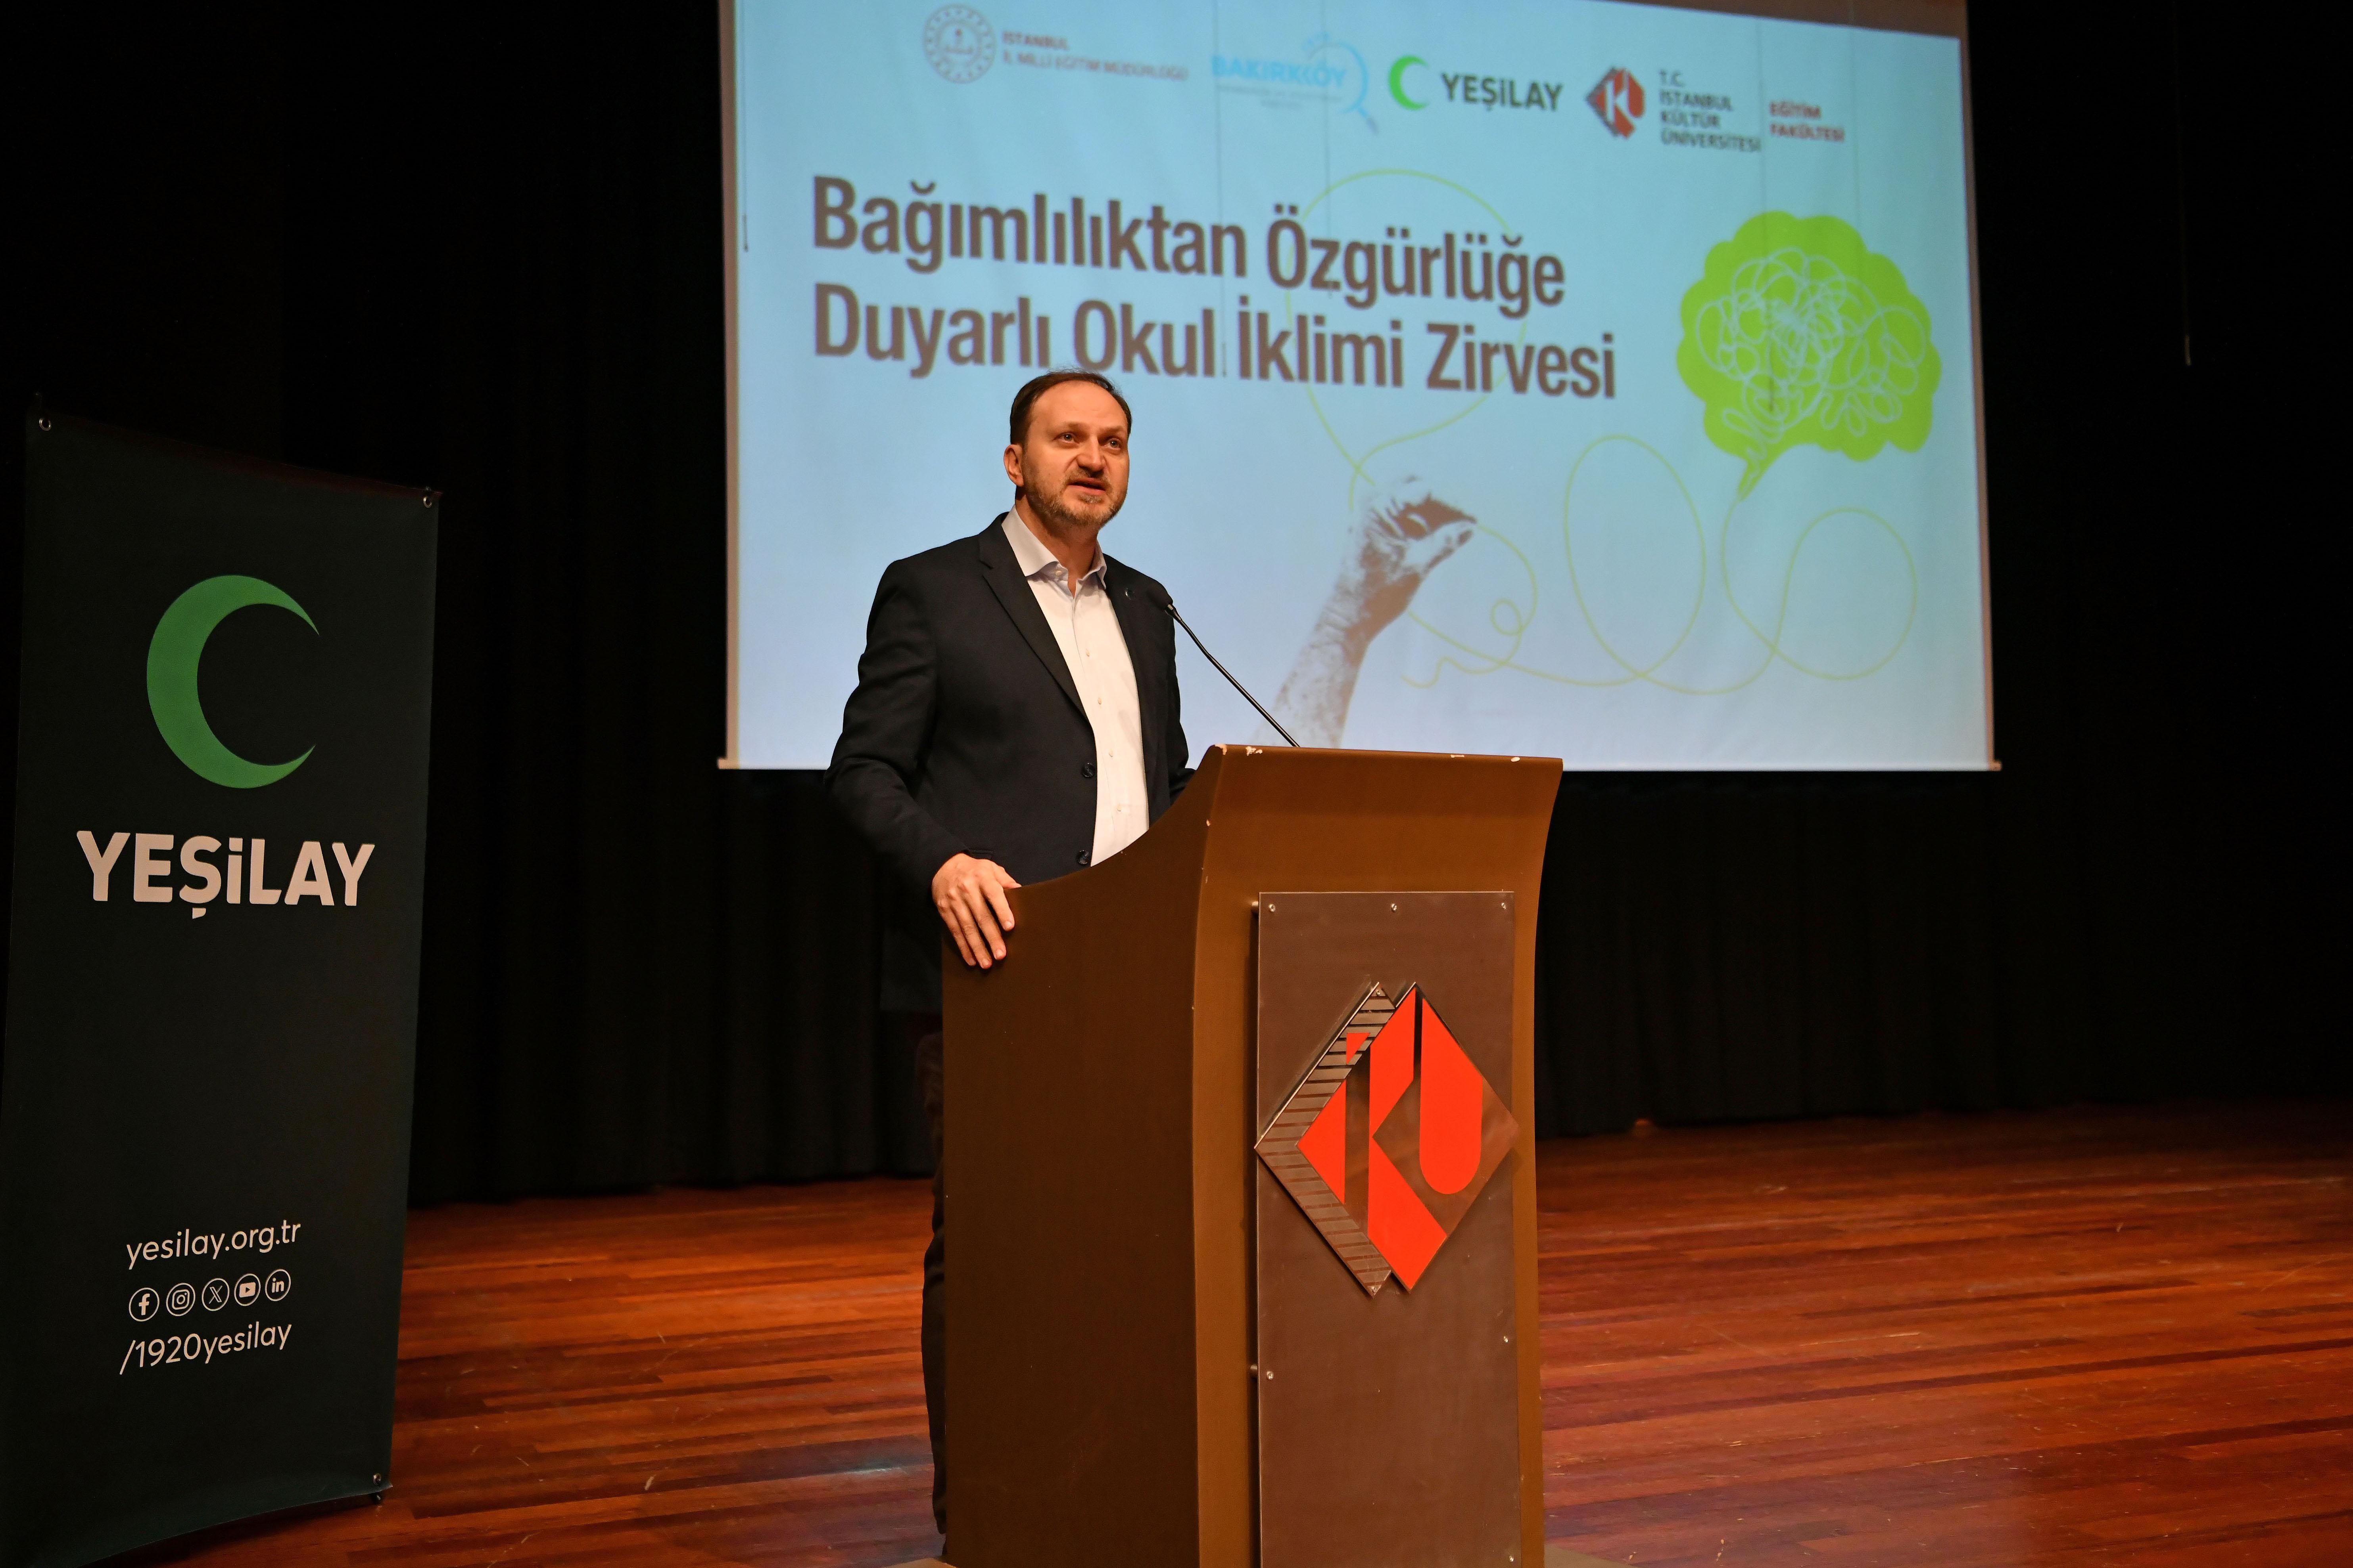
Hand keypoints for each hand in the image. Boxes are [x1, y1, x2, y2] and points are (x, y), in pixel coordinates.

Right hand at [932, 853, 1020, 969]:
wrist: (942, 867)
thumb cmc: (974, 870)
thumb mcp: (990, 868)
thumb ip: (1005, 880)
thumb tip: (1021, 891)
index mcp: (982, 877)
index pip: (994, 894)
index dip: (1002, 910)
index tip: (1010, 926)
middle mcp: (967, 890)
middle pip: (981, 916)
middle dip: (991, 937)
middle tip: (1001, 954)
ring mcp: (954, 901)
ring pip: (967, 927)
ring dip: (977, 947)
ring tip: (987, 963)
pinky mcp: (944, 911)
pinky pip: (955, 931)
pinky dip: (963, 947)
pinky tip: (971, 960)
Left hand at [1335, 478, 1476, 637]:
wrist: (1348, 616)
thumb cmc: (1378, 592)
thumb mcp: (1419, 565)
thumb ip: (1445, 542)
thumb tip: (1470, 527)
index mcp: (1378, 507)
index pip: (1424, 490)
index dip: (1452, 503)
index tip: (1473, 519)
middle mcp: (1370, 505)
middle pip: (1416, 488)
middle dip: (1442, 504)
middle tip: (1465, 522)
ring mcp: (1369, 517)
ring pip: (1409, 502)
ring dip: (1433, 515)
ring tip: (1457, 534)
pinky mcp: (1372, 531)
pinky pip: (1401, 517)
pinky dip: (1420, 525)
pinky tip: (1439, 539)